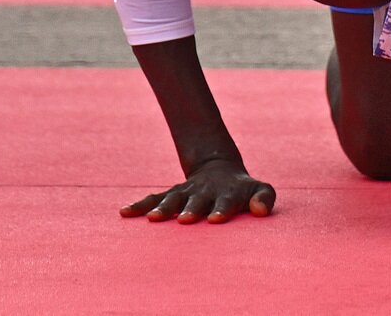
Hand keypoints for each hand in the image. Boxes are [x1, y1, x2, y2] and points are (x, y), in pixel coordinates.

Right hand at [120, 157, 275, 223]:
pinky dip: (139, 204)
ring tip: (153, 218)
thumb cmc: (244, 190)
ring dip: (164, 208)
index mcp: (228, 193)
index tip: (216, 219)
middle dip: (191, 209)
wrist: (220, 171)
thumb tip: (260, 210)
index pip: (227, 201)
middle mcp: (205, 192)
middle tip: (185, 220)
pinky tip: (125, 212)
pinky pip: (154, 198)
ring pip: (173, 198)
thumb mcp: (260, 189)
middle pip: (197, 201)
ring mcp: (186, 193)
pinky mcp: (171, 194)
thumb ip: (265, 198)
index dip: (222, 209)